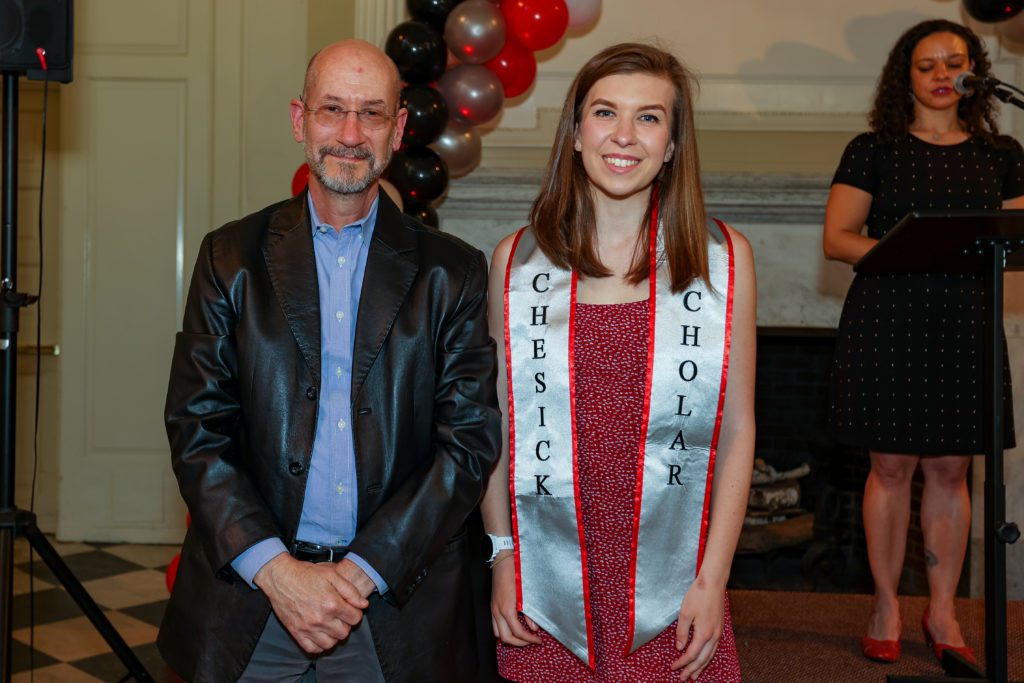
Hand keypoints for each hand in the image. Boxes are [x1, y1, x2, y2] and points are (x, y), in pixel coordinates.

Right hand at [254, 553, 368, 653]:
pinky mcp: (296, 633)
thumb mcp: (332, 575)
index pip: (355, 618)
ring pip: (330, 644)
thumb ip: (350, 591)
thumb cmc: (306, 574)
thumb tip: (363, 605)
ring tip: (331, 624)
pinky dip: (319, 644)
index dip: (355, 613)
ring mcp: (307, 628)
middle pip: (344, 633)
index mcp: (331, 604)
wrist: (281, 578)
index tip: (350, 608)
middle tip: (340, 616)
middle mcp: (320, 619)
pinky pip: (312, 648)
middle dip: (346, 624)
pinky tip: (320, 634)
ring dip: (334, 635)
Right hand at [490, 552, 540, 645]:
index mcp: (506, 609)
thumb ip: (530, 613)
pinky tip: (513, 626)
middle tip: (530, 641)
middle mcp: (497, 612)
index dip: (529, 639)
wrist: (503, 561)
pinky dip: (503, 630)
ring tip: (521, 636)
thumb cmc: (515, 574)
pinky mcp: (492, 606)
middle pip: (505, 637)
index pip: (518, 632)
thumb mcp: (526, 595)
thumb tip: (534, 628)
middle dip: (519, 643)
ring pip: (497, 633)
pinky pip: (494, 625)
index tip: (537, 640)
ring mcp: (493, 609)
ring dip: (509, 637)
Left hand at [670, 575, 723, 681]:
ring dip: (702, 666)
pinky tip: (704, 659)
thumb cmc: (698, 595)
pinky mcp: (719, 628)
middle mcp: (713, 636)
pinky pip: (714, 648)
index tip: (673, 667)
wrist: (713, 583)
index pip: (691, 654)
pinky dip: (708, 657)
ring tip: (695, 675)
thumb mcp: (684, 613)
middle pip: (702, 659)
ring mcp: (718, 633)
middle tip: (683, 678)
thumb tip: (680, 647)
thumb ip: (682, 632)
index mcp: (704, 634)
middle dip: (692, 670)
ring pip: (710, 655)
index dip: (682, 663)